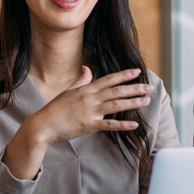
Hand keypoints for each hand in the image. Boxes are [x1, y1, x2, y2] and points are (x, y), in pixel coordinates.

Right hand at [37, 66, 152, 143]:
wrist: (44, 125)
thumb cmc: (56, 108)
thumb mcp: (68, 90)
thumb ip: (81, 80)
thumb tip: (87, 68)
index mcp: (86, 89)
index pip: (109, 79)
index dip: (124, 75)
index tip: (137, 72)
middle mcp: (90, 98)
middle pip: (117, 91)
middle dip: (135, 88)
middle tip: (149, 87)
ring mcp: (90, 111)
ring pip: (116, 105)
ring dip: (133, 102)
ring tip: (146, 100)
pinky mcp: (89, 125)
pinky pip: (109, 124)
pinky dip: (122, 124)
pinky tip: (134, 124)